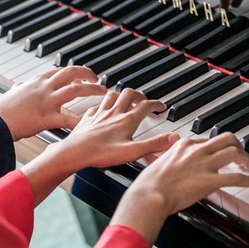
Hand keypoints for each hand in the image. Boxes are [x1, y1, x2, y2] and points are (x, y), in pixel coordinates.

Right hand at [0, 66, 106, 140]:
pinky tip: (90, 122)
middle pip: (72, 73)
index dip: (74, 72)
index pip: (60, 71)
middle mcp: (44, 87)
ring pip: (76, 90)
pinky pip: (69, 119)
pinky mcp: (48, 117)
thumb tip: (18, 85)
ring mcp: (47, 101)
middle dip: (88, 74)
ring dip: (92, 90)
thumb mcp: (12, 94)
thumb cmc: (1, 111)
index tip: (82, 77)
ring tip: (103, 93)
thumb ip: (19, 88)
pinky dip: (81, 121)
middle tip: (97, 80)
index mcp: (36, 81)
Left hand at [20, 89, 176, 204]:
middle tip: (144, 101)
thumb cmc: (101, 153)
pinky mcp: (88, 118)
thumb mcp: (133, 151)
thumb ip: (154, 144)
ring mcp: (100, 114)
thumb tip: (173, 138)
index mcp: (127, 120)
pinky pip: (97, 105)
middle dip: (139, 95)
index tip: (161, 107)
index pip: (146, 105)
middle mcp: (114, 113)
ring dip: (122, 95)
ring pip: (113, 95)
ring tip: (126, 100)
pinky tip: (103, 109)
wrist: (74, 152)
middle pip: (129, 94)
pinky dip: (103, 104)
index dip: (156, 104)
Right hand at [112, 133, 248, 244]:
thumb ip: (168, 159)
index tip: (221, 154)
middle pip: (227, 138)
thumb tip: (169, 163)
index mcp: (183, 145)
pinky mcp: (210, 181)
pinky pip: (237, 177)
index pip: (208, 140)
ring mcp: (204, 164)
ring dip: (247, 160)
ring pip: (235, 152)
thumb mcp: (158, 163)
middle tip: (242, 156)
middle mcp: (196, 150)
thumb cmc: (149, 184)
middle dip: (238, 145)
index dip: (218, 147)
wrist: (149, 195)